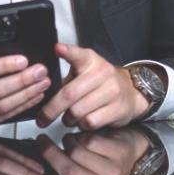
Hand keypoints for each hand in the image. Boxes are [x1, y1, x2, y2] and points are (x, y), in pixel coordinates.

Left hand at [35, 43, 149, 130]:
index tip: (58, 48)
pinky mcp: (118, 108)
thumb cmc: (100, 84)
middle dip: (51, 110)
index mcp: (91, 61)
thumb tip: (42, 87)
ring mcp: (112, 91)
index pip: (78, 55)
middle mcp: (103, 73)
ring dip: (68, 119)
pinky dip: (82, 126)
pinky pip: (90, 122)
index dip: (68, 52)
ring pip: (77, 111)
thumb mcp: (84, 73)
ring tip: (70, 118)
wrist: (131, 92)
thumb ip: (66, 77)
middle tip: (42, 119)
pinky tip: (84, 121)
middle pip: (70, 94)